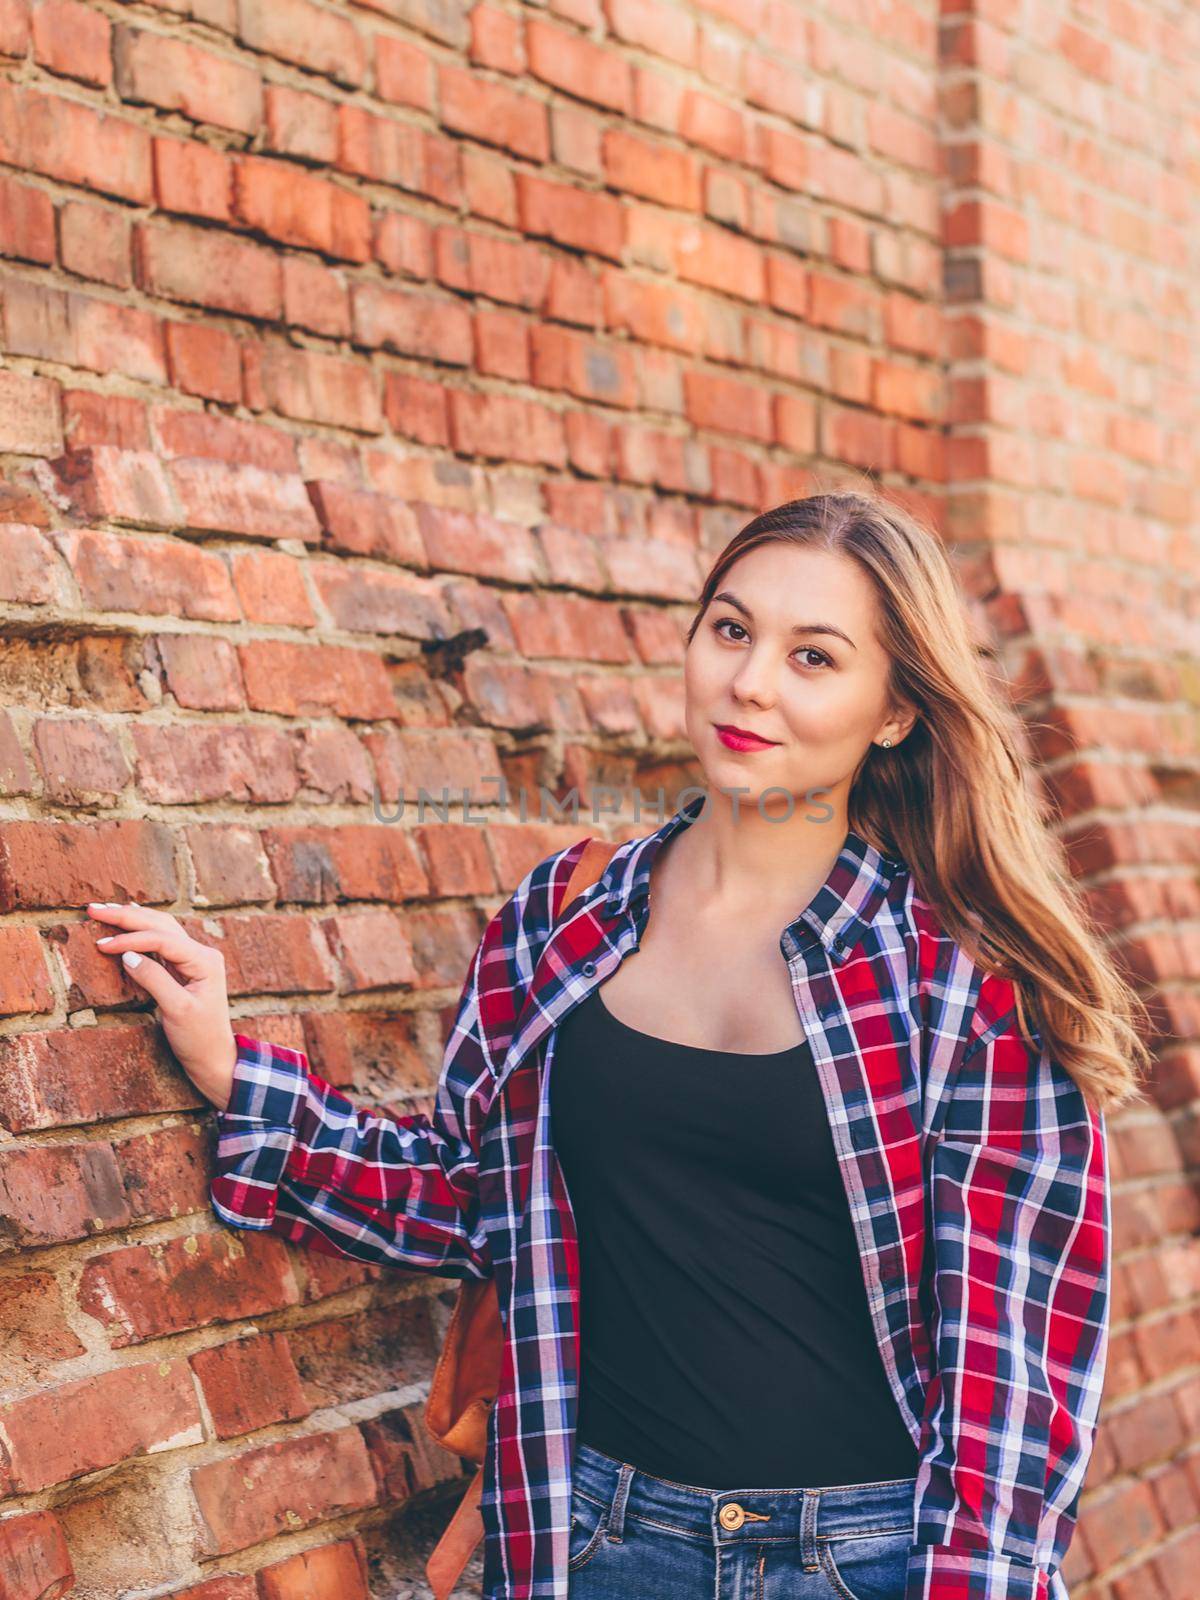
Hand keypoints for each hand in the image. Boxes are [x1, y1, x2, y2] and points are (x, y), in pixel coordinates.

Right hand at [85, 901, 237, 1111]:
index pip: (162, 940)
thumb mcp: (176, 1010)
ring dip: (133, 918)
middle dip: (127, 916)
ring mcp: (194, 958)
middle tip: (95, 909)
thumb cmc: (199, 1037)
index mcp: (205, 961)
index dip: (130, 939)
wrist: (214, 1056)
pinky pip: (160, 941)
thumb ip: (154, 979)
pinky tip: (128, 920)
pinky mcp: (184, 966)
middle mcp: (202, 953)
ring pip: (161, 928)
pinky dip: (141, 930)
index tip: (102, 945)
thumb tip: (126, 955)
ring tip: (105, 910)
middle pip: (161, 925)